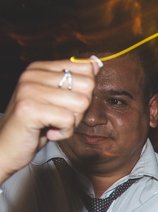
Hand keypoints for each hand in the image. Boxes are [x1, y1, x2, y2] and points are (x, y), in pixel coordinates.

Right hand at [0, 58, 100, 183]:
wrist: (6, 148)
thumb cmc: (36, 125)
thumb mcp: (58, 100)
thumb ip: (75, 81)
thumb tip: (95, 63)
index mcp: (39, 68)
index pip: (85, 68)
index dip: (85, 92)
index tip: (66, 104)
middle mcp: (32, 74)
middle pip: (87, 86)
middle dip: (81, 108)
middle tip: (60, 117)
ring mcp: (28, 90)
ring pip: (81, 103)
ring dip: (73, 122)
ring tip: (53, 125)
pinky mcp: (28, 109)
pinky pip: (69, 120)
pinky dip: (65, 132)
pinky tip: (49, 133)